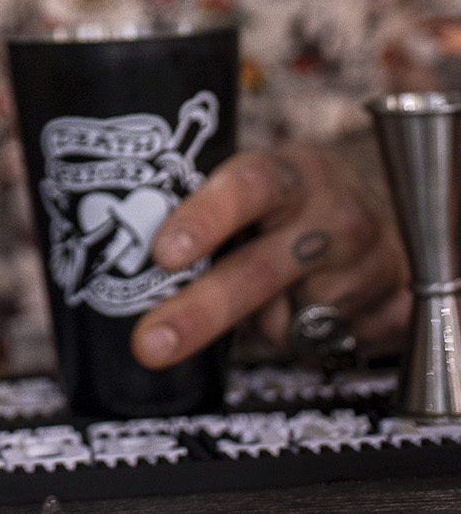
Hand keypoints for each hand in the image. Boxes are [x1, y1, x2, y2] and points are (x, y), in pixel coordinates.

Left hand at [130, 143, 410, 369]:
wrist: (384, 227)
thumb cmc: (294, 209)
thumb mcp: (258, 192)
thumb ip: (207, 214)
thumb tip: (122, 254)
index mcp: (291, 170)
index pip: (247, 184)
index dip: (204, 218)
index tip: (163, 253)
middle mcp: (335, 210)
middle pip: (263, 267)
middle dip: (202, 310)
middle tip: (151, 343)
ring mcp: (369, 259)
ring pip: (291, 318)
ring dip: (267, 321)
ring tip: (278, 294)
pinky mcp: (392, 305)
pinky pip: (324, 343)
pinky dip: (303, 335)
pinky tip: (314, 308)